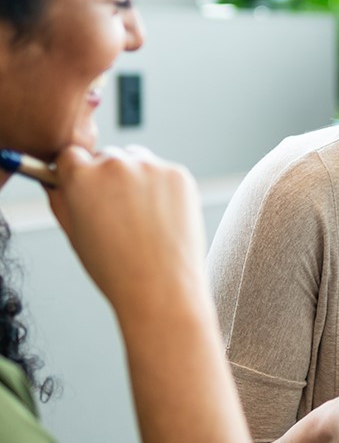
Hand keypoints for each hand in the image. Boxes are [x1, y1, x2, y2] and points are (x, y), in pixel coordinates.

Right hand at [46, 144, 206, 312]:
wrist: (161, 287)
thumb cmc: (115, 268)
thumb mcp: (74, 234)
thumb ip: (61, 200)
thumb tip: (56, 179)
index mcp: (82, 177)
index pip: (70, 155)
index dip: (75, 172)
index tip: (81, 184)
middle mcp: (116, 164)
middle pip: (106, 156)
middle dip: (106, 176)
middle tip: (115, 210)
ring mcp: (151, 167)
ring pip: (137, 160)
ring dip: (135, 177)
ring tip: (139, 217)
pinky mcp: (179, 174)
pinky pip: (163, 172)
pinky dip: (162, 187)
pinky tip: (161, 217)